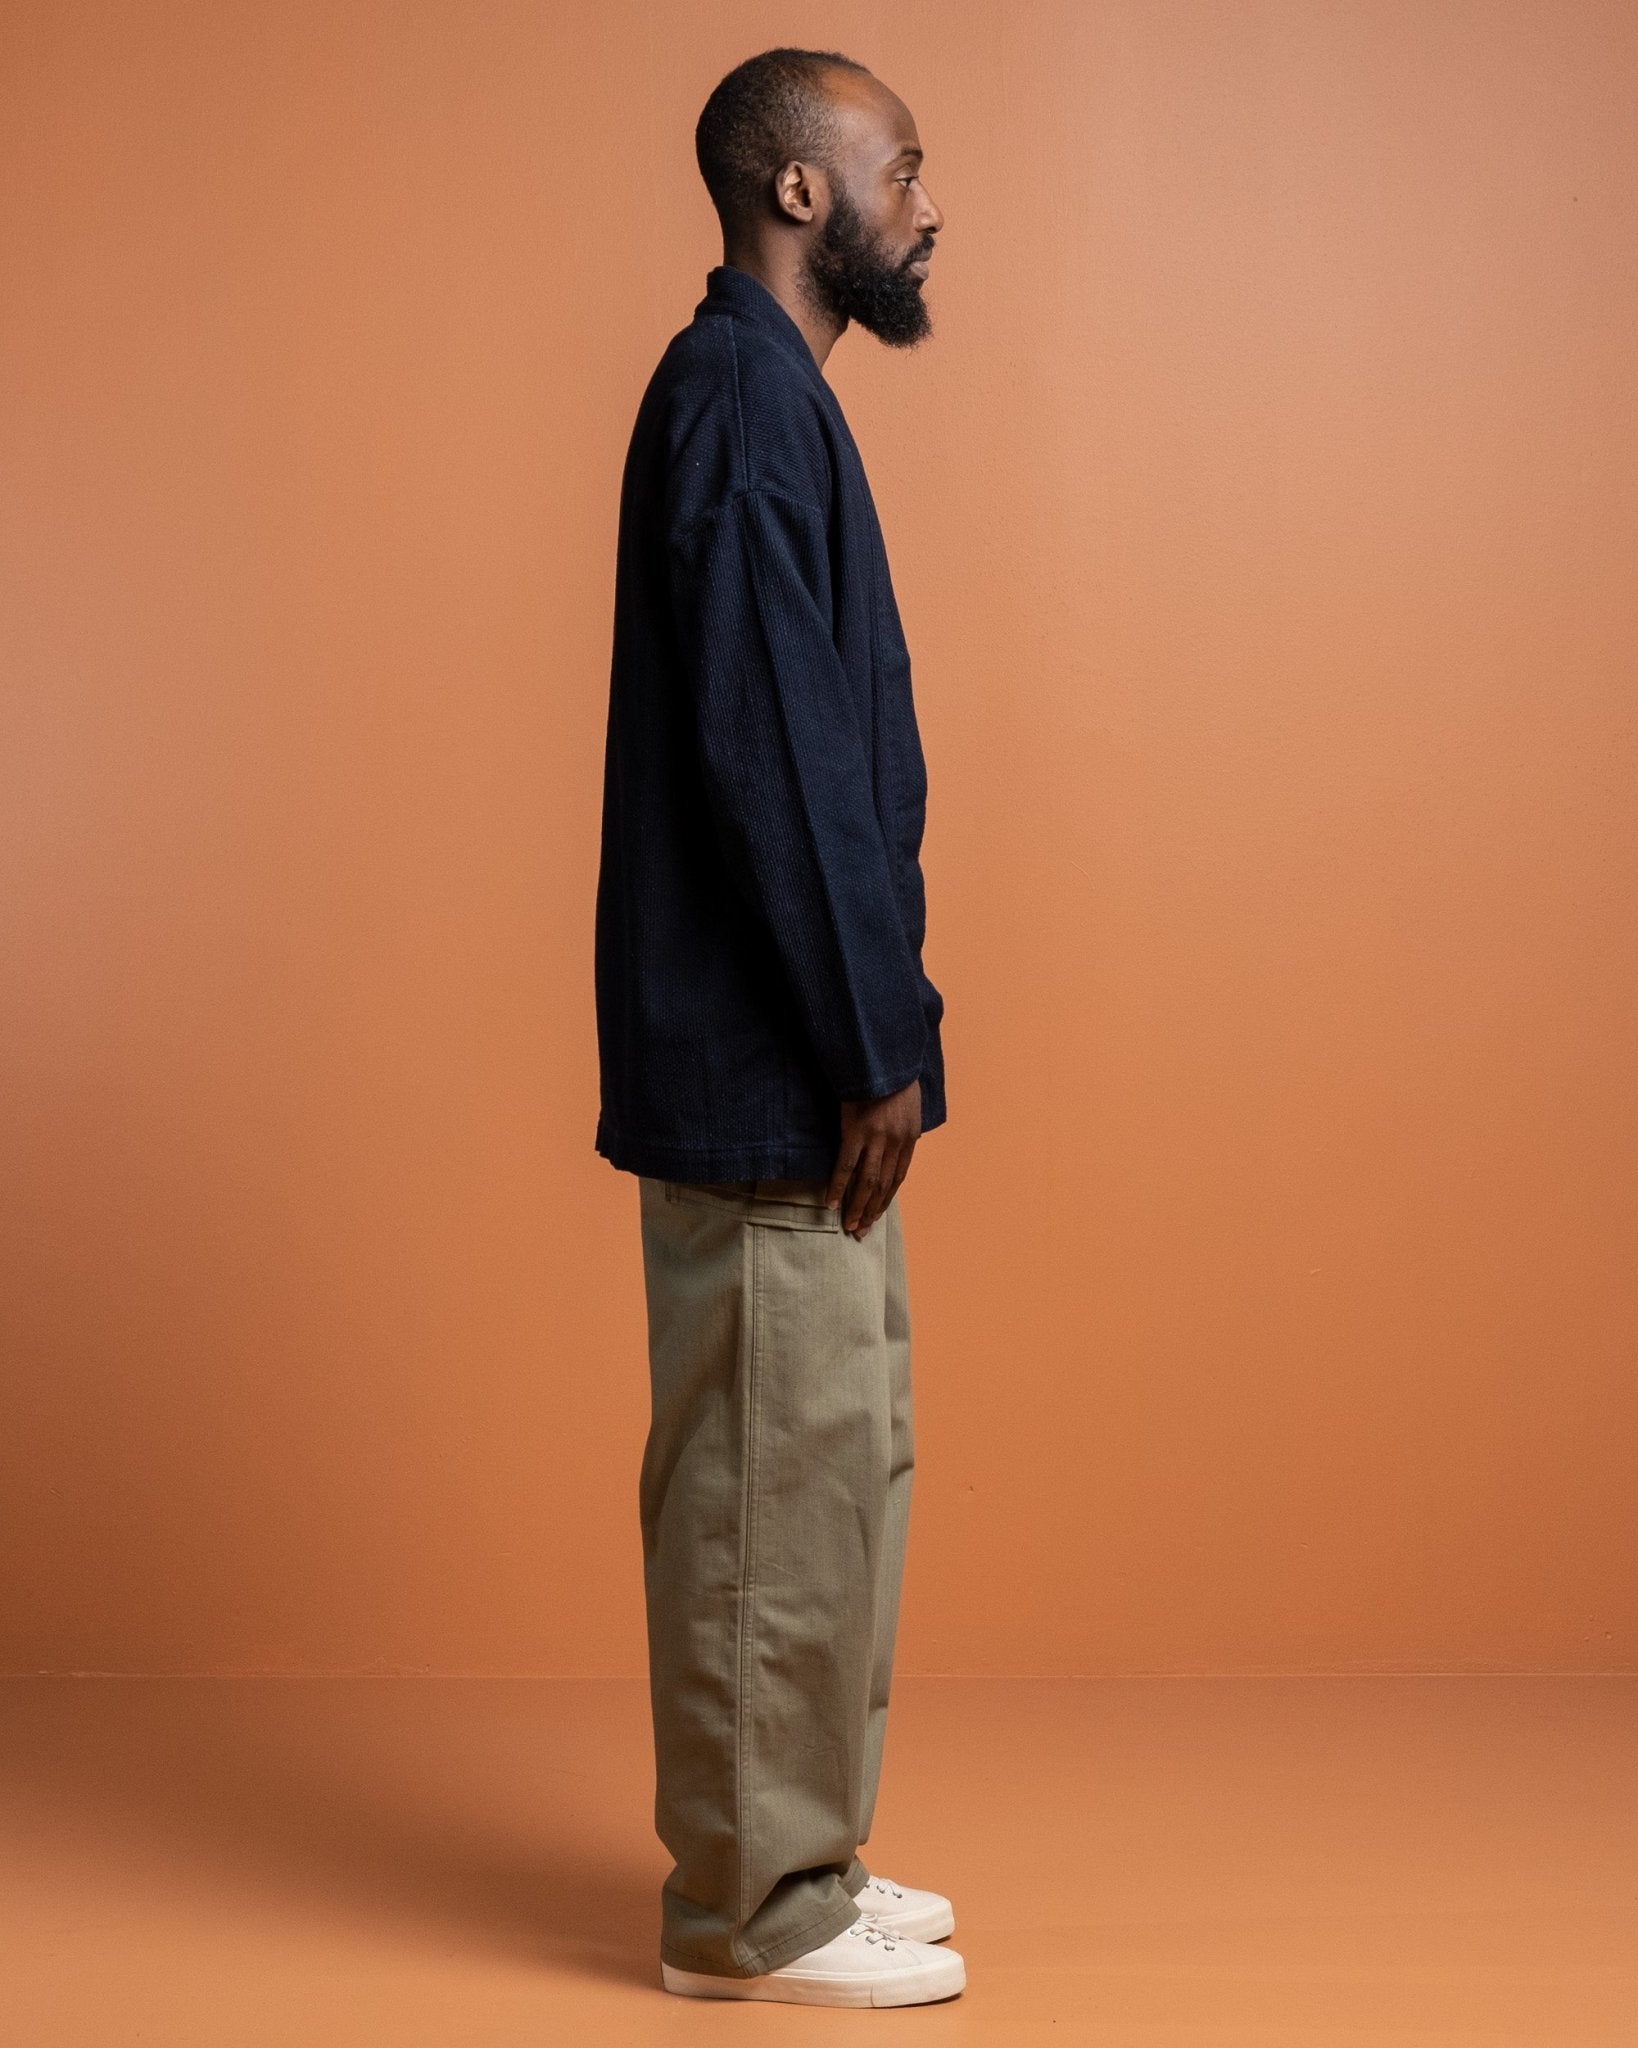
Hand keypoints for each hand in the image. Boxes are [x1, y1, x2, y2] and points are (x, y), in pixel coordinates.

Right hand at [828, 1077, 920, 1237]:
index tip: (876, 1215)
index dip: (886, 1199)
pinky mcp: (856, 1131)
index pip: (898, 1177)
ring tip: (850, 1225)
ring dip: (858, 1207)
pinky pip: (846, 1166)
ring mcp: (877, 1139)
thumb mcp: (907, 1103)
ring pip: (867, 1182)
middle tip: (861, 1231)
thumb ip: (902, 1124)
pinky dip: (838, 1187)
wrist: (882, 1056)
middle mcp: (896, 1142)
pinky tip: (831, 1202)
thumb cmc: (892, 1075)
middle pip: (884, 1186)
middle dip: (873, 1210)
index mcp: (909, 1137)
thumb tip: (899, 1139)